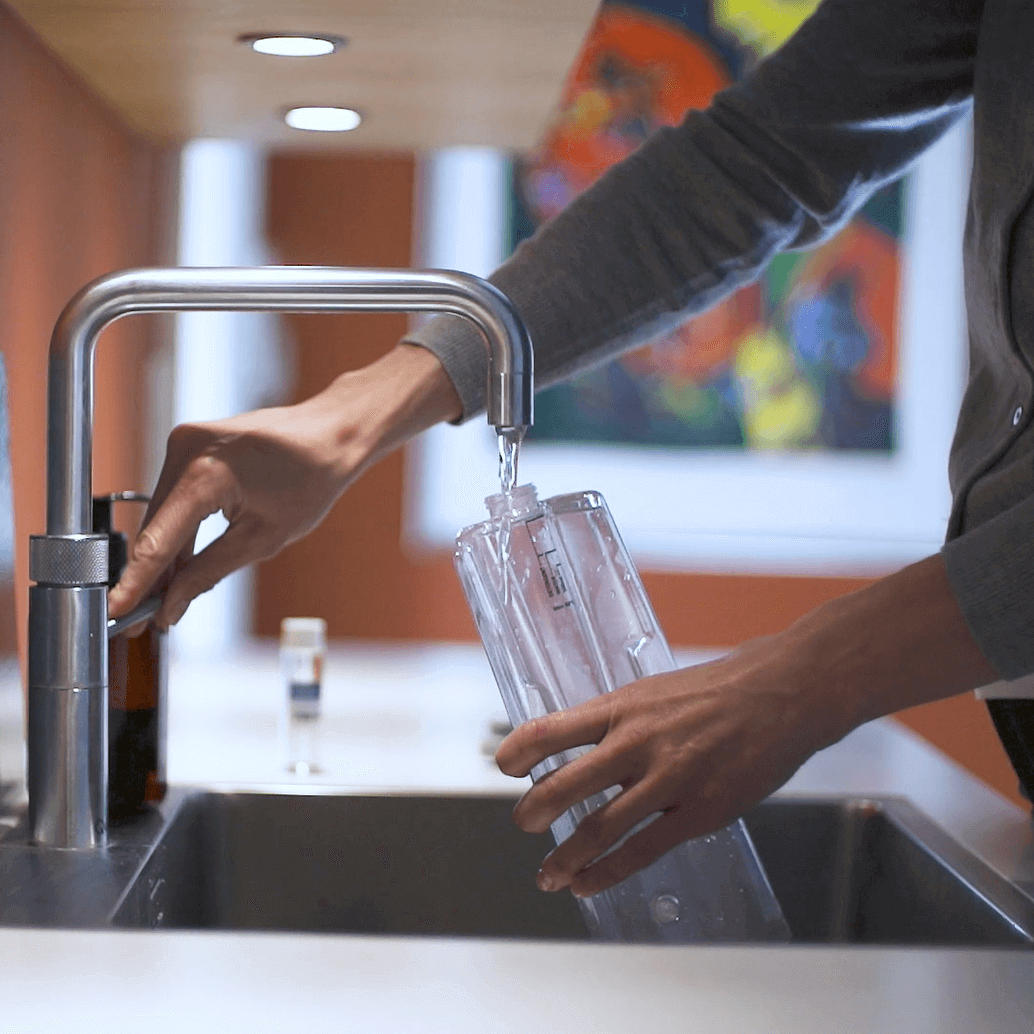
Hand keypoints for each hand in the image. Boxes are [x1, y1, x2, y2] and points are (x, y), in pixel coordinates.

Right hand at [108, 344, 460, 628]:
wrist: (332, 433)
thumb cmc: (311, 480)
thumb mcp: (262, 539)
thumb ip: (208, 573)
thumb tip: (171, 607)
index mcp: (204, 474)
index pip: (158, 542)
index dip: (136, 585)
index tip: (115, 614)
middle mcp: (184, 449)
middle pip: (155, 527)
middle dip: (150, 575)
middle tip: (143, 620)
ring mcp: (184, 440)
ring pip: (162, 512)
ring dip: (164, 552)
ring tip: (164, 599)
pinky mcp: (190, 442)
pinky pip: (173, 494)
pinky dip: (177, 526)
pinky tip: (180, 561)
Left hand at [495, 635, 833, 897]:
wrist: (781, 693)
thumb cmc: (717, 689)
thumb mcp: (653, 691)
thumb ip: (616, 720)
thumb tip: (577, 743)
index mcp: (621, 707)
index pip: (549, 728)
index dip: (518, 751)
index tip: (504, 766)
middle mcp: (636, 742)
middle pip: (564, 785)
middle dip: (533, 812)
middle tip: (522, 824)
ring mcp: (668, 778)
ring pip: (599, 828)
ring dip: (564, 856)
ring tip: (547, 873)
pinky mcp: (699, 811)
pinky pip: (642, 851)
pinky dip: (606, 874)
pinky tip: (587, 884)